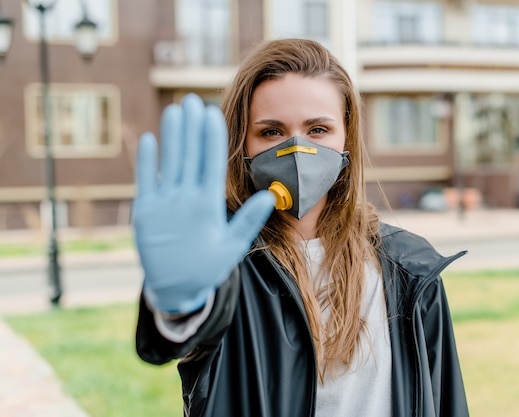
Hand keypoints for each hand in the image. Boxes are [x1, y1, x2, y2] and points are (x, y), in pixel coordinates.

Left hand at [132, 94, 274, 313]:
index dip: (211, 135)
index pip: (210, 162)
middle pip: (188, 154)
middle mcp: (183, 200)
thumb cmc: (207, 267)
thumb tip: (270, 196)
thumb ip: (249, 219)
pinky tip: (149, 138)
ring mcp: (161, 204)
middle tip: (192, 99)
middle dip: (191, 125)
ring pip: (167, 161)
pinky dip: (146, 159)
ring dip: (171, 133)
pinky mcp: (143, 211)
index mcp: (207, 207)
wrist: (172, 290)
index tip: (211, 113)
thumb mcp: (233, 247)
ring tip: (175, 109)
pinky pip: (144, 180)